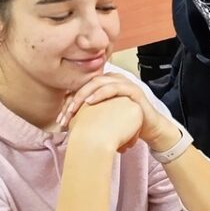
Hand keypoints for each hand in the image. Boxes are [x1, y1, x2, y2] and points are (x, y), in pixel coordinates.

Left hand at [58, 73, 178, 147]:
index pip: (82, 89)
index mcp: (104, 86)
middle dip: (73, 99)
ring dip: (84, 94)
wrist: (149, 130)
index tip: (60, 120)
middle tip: (64, 115)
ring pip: (98, 83)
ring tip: (74, 107)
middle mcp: (113, 81)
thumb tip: (65, 125)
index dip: (68, 102)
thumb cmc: (125, 125)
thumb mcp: (103, 120)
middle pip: (87, 84)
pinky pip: (114, 87)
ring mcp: (124, 84)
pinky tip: (90, 101)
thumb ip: (88, 117)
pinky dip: (101, 93)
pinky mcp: (133, 90)